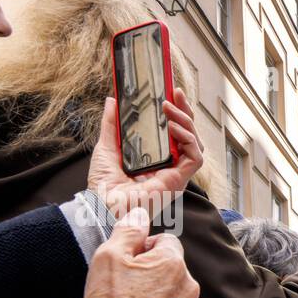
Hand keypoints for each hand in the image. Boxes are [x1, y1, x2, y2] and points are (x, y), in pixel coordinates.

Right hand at [83, 207, 200, 297]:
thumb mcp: (109, 255)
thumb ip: (129, 230)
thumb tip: (141, 213)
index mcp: (173, 262)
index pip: (166, 242)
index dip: (145, 249)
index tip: (130, 262)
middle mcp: (190, 285)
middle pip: (173, 268)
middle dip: (155, 272)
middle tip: (129, 286)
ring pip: (177, 293)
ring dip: (162, 295)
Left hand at [88, 90, 203, 218]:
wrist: (101, 205)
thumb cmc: (103, 185)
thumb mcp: (107, 146)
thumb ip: (112, 124)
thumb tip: (112, 101)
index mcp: (157, 161)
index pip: (175, 135)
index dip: (176, 114)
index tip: (170, 94)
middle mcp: (171, 168)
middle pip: (189, 136)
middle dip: (186, 112)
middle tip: (175, 93)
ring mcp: (176, 175)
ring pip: (196, 145)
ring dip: (186, 122)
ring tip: (169, 108)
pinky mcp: (179, 181)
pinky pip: (196, 158)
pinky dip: (189, 140)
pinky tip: (173, 128)